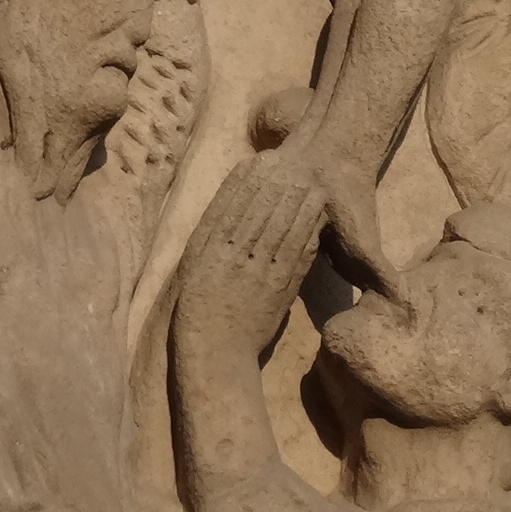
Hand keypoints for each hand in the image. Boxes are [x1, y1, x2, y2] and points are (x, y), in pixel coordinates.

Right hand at [179, 155, 328, 350]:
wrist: (215, 351)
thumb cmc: (200, 309)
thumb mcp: (194, 268)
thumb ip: (209, 236)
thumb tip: (227, 206)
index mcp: (209, 249)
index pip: (232, 205)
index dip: (248, 181)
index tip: (259, 160)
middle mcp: (233, 255)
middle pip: (260, 211)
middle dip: (278, 184)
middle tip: (293, 161)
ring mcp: (258, 271)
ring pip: (282, 228)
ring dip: (298, 203)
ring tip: (311, 181)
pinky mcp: (279, 288)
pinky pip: (297, 254)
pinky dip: (307, 233)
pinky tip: (316, 217)